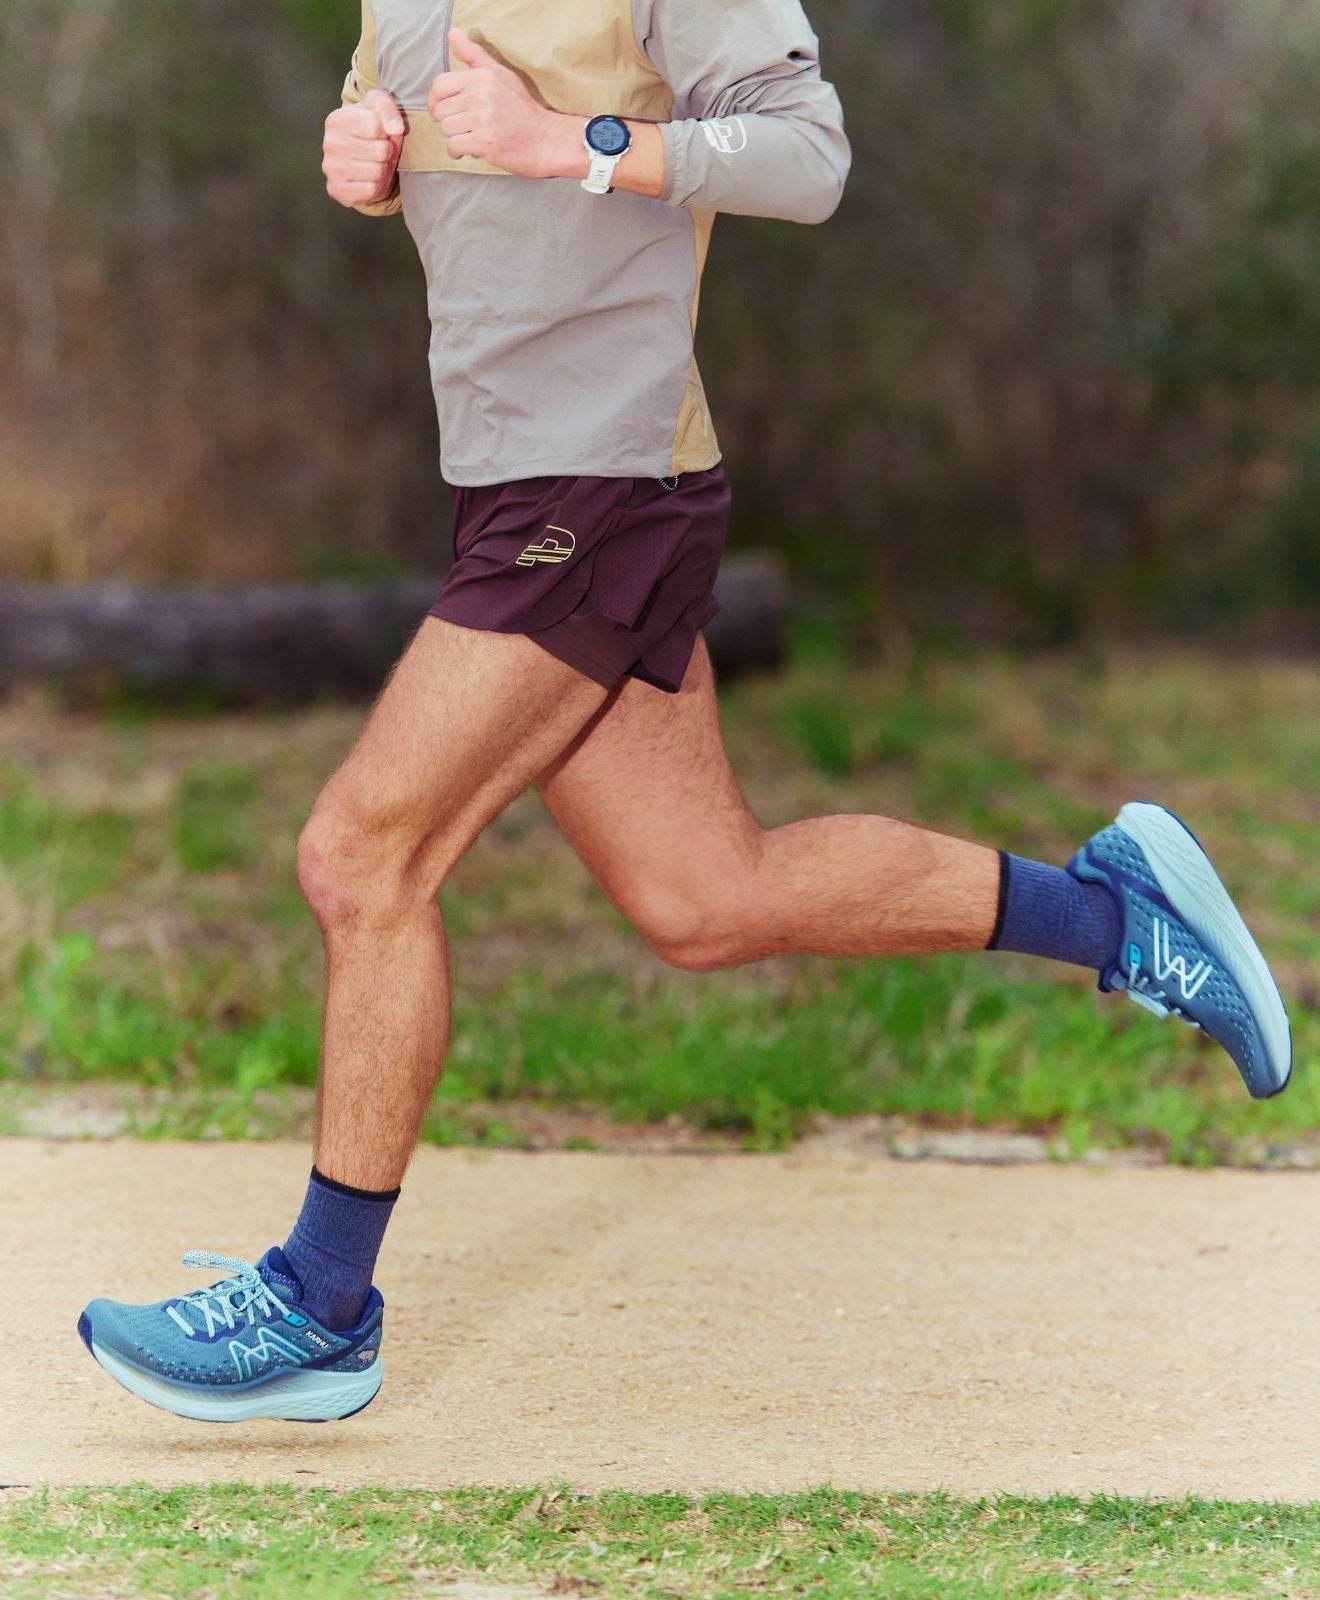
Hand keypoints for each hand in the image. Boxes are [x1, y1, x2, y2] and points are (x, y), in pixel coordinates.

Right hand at [323, 89, 405, 206]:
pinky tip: (368, 178)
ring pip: (377, 172)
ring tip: (375, 163)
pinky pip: (371, 190)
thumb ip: (387, 109)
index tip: (380, 132)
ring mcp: (331, 168)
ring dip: (383, 169)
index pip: (375, 126)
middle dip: (387, 152)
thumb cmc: (370, 127)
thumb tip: (396, 128)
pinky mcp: (337, 190)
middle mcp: (330, 143)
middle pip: (380, 151)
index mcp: (337, 120)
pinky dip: (376, 186)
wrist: (358, 157)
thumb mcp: (379, 107)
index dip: (386, 131)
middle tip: (380, 151)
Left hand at [427, 28, 582, 178]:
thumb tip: (453, 33)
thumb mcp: (501, 75)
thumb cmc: (522, 109)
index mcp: (482, 77)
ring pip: (446, 129)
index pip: (441, 84)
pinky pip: (454, 146)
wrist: (545, 139)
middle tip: (464, 127)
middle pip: (441, 110)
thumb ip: (475, 56)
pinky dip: (457, 151)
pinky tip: (470, 149)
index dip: (436, 100)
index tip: (443, 110)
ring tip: (471, 137)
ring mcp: (484, 119)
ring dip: (454, 137)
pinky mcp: (485, 141)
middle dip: (448, 122)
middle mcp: (481, 94)